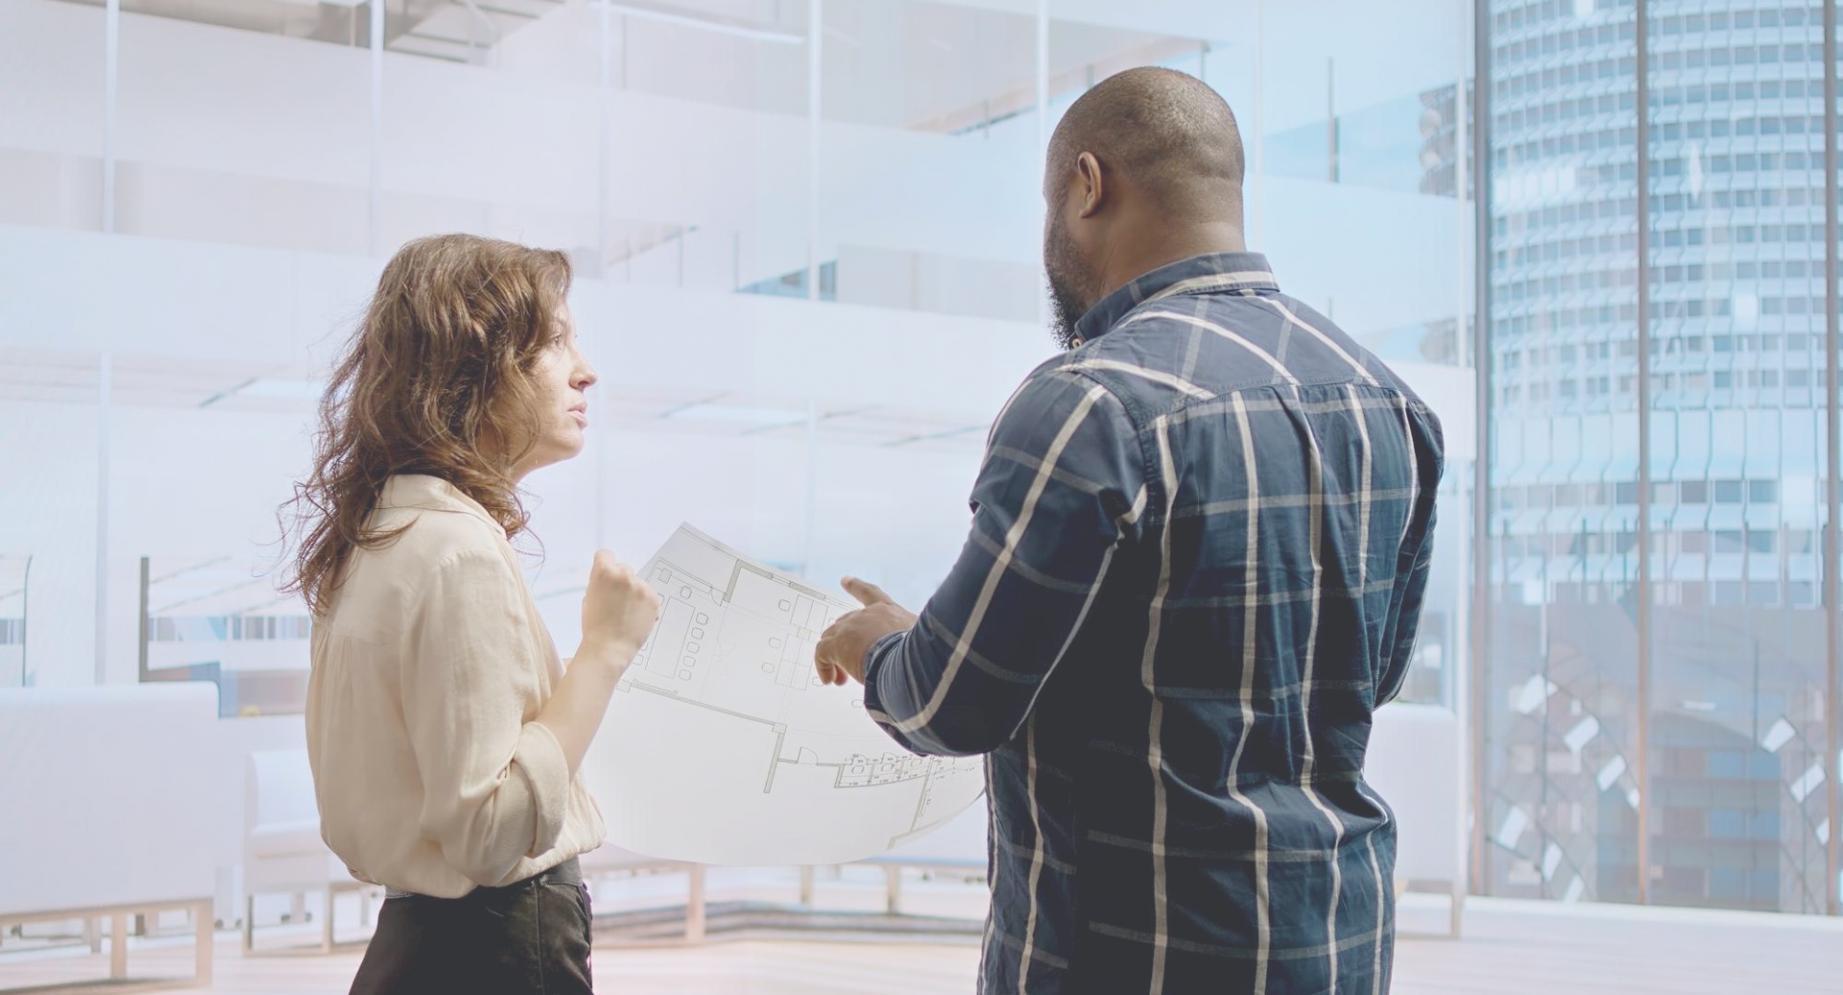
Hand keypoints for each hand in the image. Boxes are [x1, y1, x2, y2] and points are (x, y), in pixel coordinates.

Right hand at [580, 551, 662, 667]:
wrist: (609, 648)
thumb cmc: (594, 626)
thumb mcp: (588, 598)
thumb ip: (599, 582)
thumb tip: (608, 578)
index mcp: (604, 572)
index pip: (605, 555)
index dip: (604, 565)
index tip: (606, 574)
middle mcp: (624, 575)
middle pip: (624, 569)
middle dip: (620, 581)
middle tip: (616, 600)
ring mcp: (642, 587)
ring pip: (638, 583)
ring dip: (634, 592)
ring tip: (626, 612)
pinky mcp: (654, 599)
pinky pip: (649, 595)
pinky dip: (644, 603)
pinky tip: (635, 616)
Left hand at [814, 577, 916, 685]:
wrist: (909, 661)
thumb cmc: (922, 654)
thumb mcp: (923, 640)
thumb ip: (915, 641)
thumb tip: (925, 656)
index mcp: (890, 611)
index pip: (871, 594)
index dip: (857, 587)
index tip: (845, 580)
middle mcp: (867, 616)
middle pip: (846, 623)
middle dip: (845, 643)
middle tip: (851, 664)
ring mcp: (850, 628)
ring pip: (831, 638)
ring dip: (835, 658)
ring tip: (841, 678)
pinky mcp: (837, 645)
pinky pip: (822, 654)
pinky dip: (823, 667)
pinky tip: (830, 679)